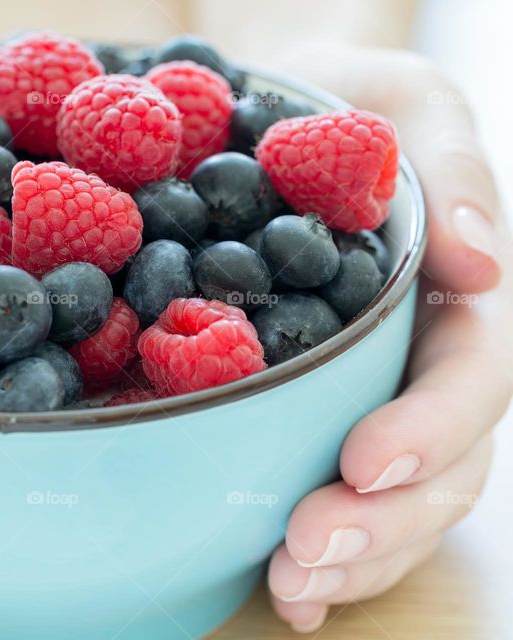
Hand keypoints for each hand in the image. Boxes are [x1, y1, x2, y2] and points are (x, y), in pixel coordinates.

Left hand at [266, 47, 511, 632]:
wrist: (263, 116)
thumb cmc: (341, 102)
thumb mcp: (402, 101)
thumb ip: (451, 170)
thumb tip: (483, 261)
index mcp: (456, 296)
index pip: (469, 377)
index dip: (429, 428)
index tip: (367, 460)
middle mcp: (423, 359)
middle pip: (440, 464)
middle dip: (384, 520)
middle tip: (309, 549)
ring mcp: (376, 396)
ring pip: (397, 501)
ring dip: (353, 556)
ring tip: (293, 585)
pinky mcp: (318, 415)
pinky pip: (339, 497)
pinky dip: (322, 557)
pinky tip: (286, 591)